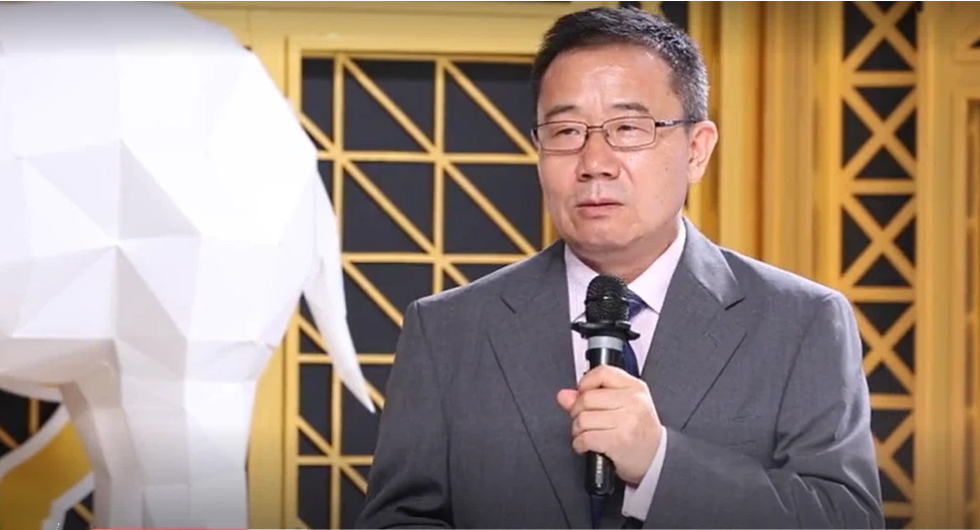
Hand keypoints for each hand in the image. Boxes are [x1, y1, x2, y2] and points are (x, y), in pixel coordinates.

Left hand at [557, 365, 662, 484]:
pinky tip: (586, 445)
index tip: (583, 394)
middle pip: (587, 398)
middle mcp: (633, 401)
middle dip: (577, 411)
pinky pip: (585, 438)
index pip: (602, 373)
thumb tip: (564, 395)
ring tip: (586, 434)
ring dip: (577, 430)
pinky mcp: (619, 441)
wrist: (656, 457)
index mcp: (635, 387)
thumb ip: (592, 395)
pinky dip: (579, 444)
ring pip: (583, 419)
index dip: (585, 383)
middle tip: (583, 420)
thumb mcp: (623, 405)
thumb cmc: (639, 430)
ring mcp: (627, 421)